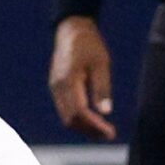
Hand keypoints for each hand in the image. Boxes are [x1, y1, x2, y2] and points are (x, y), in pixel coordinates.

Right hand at [48, 17, 118, 141]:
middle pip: (70, 119)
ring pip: (66, 117)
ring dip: (84, 127)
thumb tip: (106, 112)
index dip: (94, 126)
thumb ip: (102, 87)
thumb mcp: (101, 63)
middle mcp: (58, 86)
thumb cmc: (89, 44)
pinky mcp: (56, 86)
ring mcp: (54, 87)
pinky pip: (65, 109)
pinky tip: (93, 118)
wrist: (71, 29)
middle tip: (109, 134)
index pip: (79, 112)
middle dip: (89, 130)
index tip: (110, 133)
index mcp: (68, 80)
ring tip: (103, 130)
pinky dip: (78, 118)